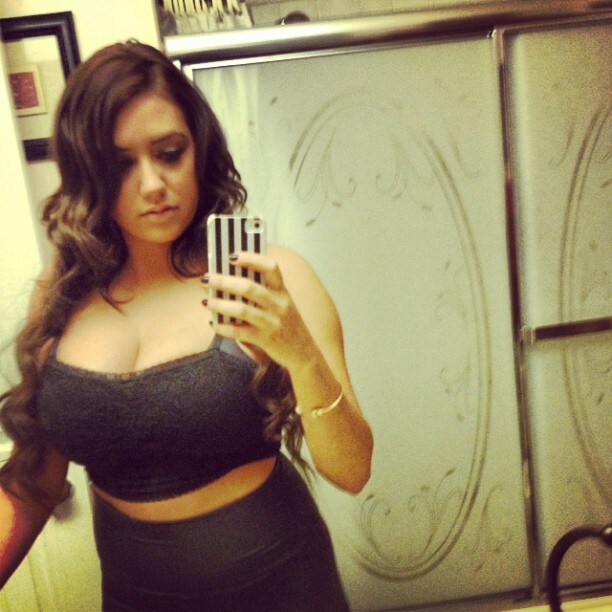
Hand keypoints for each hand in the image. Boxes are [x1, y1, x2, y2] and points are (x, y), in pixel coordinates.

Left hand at [203, 251, 316, 369]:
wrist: (303, 351)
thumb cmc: (286, 322)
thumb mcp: (281, 303)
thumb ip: (262, 291)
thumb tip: (228, 280)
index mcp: (281, 290)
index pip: (270, 267)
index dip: (251, 258)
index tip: (232, 256)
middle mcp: (278, 304)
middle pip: (249, 287)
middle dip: (224, 281)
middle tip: (207, 279)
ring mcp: (272, 322)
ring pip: (242, 310)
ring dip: (220, 304)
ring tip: (206, 301)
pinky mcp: (265, 339)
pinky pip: (240, 332)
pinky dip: (224, 327)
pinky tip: (214, 324)